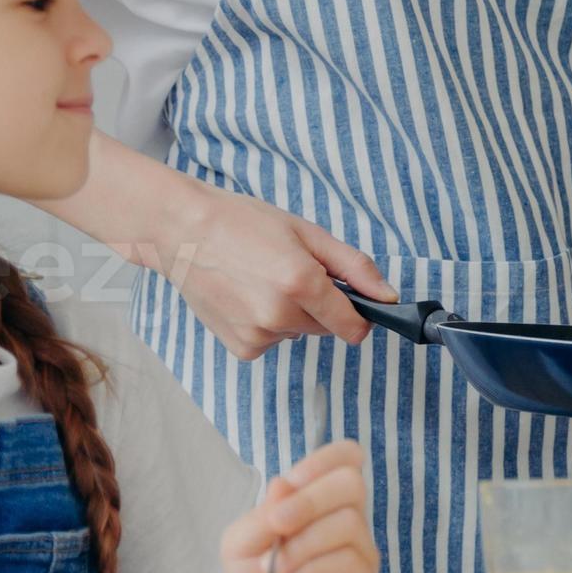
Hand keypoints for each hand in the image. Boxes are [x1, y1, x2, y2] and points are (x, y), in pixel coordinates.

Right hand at [167, 175, 395, 357]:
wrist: (184, 232)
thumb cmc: (244, 224)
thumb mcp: (307, 233)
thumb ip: (354, 267)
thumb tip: (387, 296)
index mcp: (302, 283)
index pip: (354, 327)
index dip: (359, 315)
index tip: (352, 301)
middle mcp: (280, 315)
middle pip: (326, 328)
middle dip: (319, 306)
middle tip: (290, 272)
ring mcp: (258, 335)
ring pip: (297, 333)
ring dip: (290, 313)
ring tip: (261, 279)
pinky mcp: (241, 348)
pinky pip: (272, 341)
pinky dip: (267, 324)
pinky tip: (246, 296)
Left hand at [217, 441, 377, 572]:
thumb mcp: (240, 547)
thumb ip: (260, 514)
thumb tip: (284, 485)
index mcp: (321, 503)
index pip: (347, 457)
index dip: (324, 460)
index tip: (292, 483)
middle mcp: (348, 521)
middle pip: (351, 481)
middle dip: (309, 499)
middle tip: (278, 524)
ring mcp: (361, 552)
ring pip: (349, 520)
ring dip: (304, 540)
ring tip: (278, 568)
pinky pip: (348, 559)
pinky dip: (312, 567)